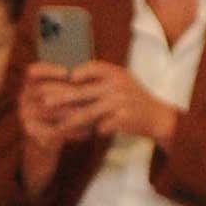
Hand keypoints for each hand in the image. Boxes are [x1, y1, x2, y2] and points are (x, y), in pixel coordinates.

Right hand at [17, 62, 84, 182]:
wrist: (44, 144)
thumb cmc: (59, 115)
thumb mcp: (60, 99)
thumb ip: (69, 86)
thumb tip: (87, 74)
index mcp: (29, 85)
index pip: (33, 72)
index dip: (49, 70)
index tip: (67, 72)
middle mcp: (24, 99)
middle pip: (43, 90)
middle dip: (67, 92)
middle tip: (87, 94)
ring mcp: (26, 117)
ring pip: (50, 111)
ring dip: (73, 112)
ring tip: (91, 113)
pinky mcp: (32, 134)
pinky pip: (54, 130)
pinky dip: (73, 131)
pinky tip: (88, 131)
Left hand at [50, 62, 177, 150]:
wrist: (160, 117)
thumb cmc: (136, 99)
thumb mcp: (122, 80)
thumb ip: (102, 78)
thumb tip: (71, 76)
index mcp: (117, 73)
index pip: (92, 67)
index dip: (76, 73)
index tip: (64, 79)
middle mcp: (118, 85)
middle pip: (84, 90)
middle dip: (62, 97)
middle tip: (45, 102)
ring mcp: (121, 101)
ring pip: (89, 112)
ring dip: (72, 120)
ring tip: (59, 126)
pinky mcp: (124, 118)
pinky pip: (101, 126)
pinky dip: (92, 132)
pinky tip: (82, 138)